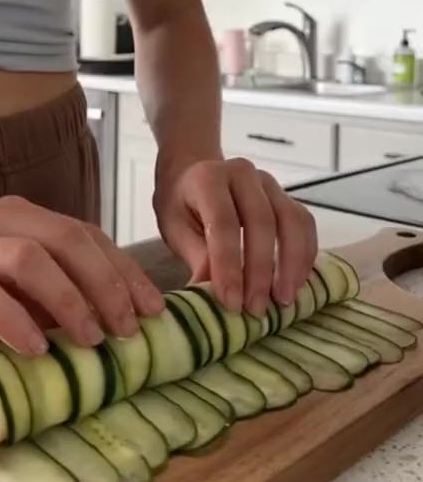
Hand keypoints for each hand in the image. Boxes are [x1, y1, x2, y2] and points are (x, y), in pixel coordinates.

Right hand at [0, 198, 164, 352]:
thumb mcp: (6, 281)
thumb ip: (48, 289)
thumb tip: (113, 318)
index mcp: (17, 215)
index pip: (85, 233)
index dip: (123, 269)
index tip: (154, 309)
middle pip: (64, 237)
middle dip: (106, 282)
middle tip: (130, 328)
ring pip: (26, 257)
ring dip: (68, 299)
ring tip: (92, 339)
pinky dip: (14, 320)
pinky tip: (36, 350)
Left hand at [154, 157, 316, 315]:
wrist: (193, 176)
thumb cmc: (181, 206)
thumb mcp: (176, 230)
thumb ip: (197, 257)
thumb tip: (212, 297)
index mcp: (208, 178)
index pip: (223, 223)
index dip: (229, 265)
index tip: (232, 303)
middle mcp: (242, 173)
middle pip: (261, 221)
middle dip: (261, 271)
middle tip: (256, 308)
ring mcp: (268, 182)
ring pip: (291, 221)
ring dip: (291, 264)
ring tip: (284, 300)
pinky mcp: (286, 195)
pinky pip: (304, 223)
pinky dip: (305, 254)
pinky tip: (296, 282)